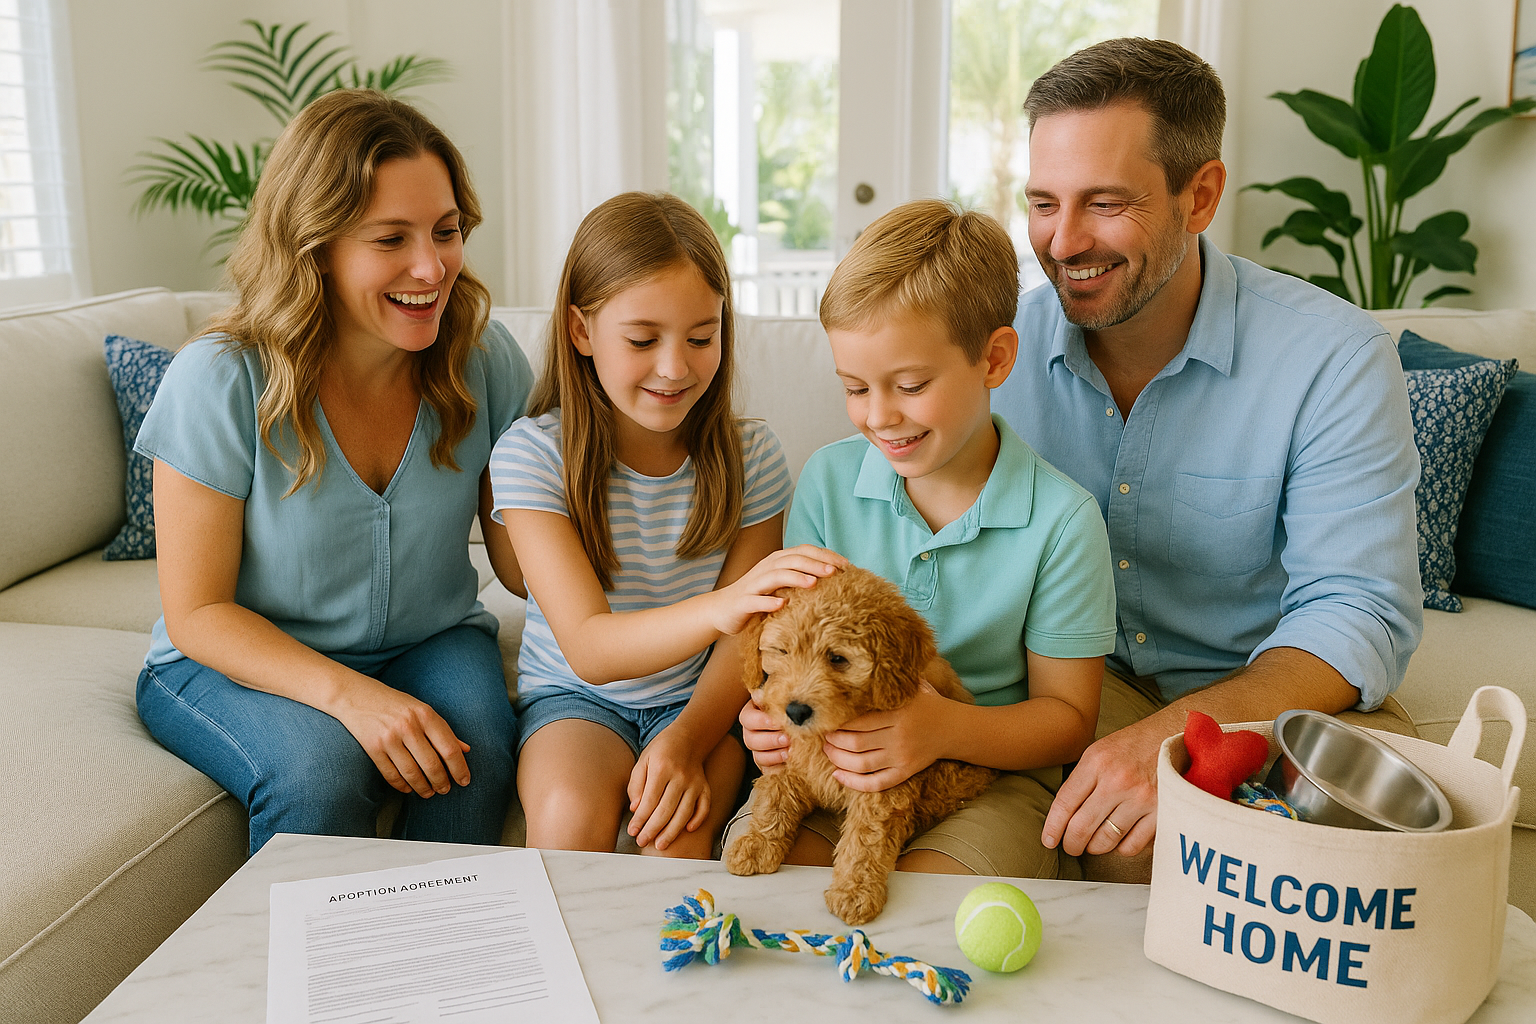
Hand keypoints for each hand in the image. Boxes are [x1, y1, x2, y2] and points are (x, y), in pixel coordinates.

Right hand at [329, 674, 471, 798]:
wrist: (356, 694)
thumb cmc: (395, 703)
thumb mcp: (422, 709)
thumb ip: (443, 730)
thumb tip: (466, 750)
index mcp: (426, 714)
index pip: (449, 748)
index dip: (459, 768)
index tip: (464, 781)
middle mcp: (408, 726)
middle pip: (432, 764)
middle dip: (441, 782)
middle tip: (445, 790)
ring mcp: (389, 737)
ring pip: (412, 773)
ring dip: (423, 788)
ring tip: (429, 793)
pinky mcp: (372, 747)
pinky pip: (390, 774)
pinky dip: (401, 785)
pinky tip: (408, 789)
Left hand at [627, 723, 710, 850]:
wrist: (688, 737)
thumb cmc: (661, 751)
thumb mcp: (643, 761)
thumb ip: (636, 784)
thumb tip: (635, 809)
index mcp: (662, 768)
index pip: (649, 800)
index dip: (640, 819)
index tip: (632, 831)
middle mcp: (680, 777)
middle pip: (666, 810)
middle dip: (652, 830)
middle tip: (642, 841)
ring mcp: (695, 783)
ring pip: (684, 813)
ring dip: (672, 832)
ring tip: (660, 845)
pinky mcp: (705, 787)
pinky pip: (704, 807)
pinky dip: (698, 820)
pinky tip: (688, 830)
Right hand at [705, 546, 846, 635]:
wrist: (722, 609)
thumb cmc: (759, 597)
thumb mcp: (782, 584)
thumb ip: (802, 577)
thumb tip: (837, 578)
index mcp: (778, 562)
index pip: (804, 551)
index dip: (825, 555)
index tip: (847, 566)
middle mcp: (766, 568)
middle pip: (792, 560)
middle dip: (814, 564)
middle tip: (835, 572)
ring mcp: (754, 584)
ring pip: (775, 576)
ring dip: (795, 578)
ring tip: (813, 583)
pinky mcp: (743, 602)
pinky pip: (755, 601)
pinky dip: (768, 602)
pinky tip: (782, 605)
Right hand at [740, 689, 787, 772]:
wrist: (805, 727)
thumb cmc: (792, 710)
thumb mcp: (783, 701)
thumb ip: (773, 698)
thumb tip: (759, 694)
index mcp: (752, 715)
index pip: (747, 718)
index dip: (760, 721)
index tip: (776, 721)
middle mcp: (751, 734)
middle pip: (750, 739)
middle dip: (770, 739)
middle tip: (787, 738)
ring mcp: (758, 751)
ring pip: (757, 756)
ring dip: (774, 754)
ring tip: (790, 751)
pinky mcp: (767, 765)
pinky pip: (767, 770)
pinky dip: (778, 767)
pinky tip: (789, 762)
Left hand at [823, 680, 947, 791]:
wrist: (954, 728)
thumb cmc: (928, 703)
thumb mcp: (913, 685)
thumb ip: (893, 678)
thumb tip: (864, 661)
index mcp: (898, 712)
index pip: (860, 719)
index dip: (839, 722)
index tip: (827, 719)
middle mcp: (899, 736)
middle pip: (856, 742)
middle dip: (834, 741)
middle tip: (824, 736)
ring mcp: (902, 756)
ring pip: (862, 764)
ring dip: (838, 759)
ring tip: (827, 751)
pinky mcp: (905, 772)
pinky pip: (877, 783)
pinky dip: (855, 783)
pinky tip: (838, 775)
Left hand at [1041, 721, 1161, 856]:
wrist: (1176, 733)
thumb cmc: (1135, 744)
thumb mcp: (1100, 750)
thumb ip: (1082, 780)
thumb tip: (1064, 815)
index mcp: (1097, 762)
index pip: (1065, 803)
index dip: (1053, 827)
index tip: (1048, 840)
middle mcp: (1117, 781)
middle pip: (1082, 827)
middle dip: (1071, 843)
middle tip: (1071, 846)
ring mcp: (1141, 798)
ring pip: (1106, 840)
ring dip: (1095, 847)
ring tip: (1094, 843)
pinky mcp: (1162, 811)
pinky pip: (1132, 845)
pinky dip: (1122, 848)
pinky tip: (1119, 840)